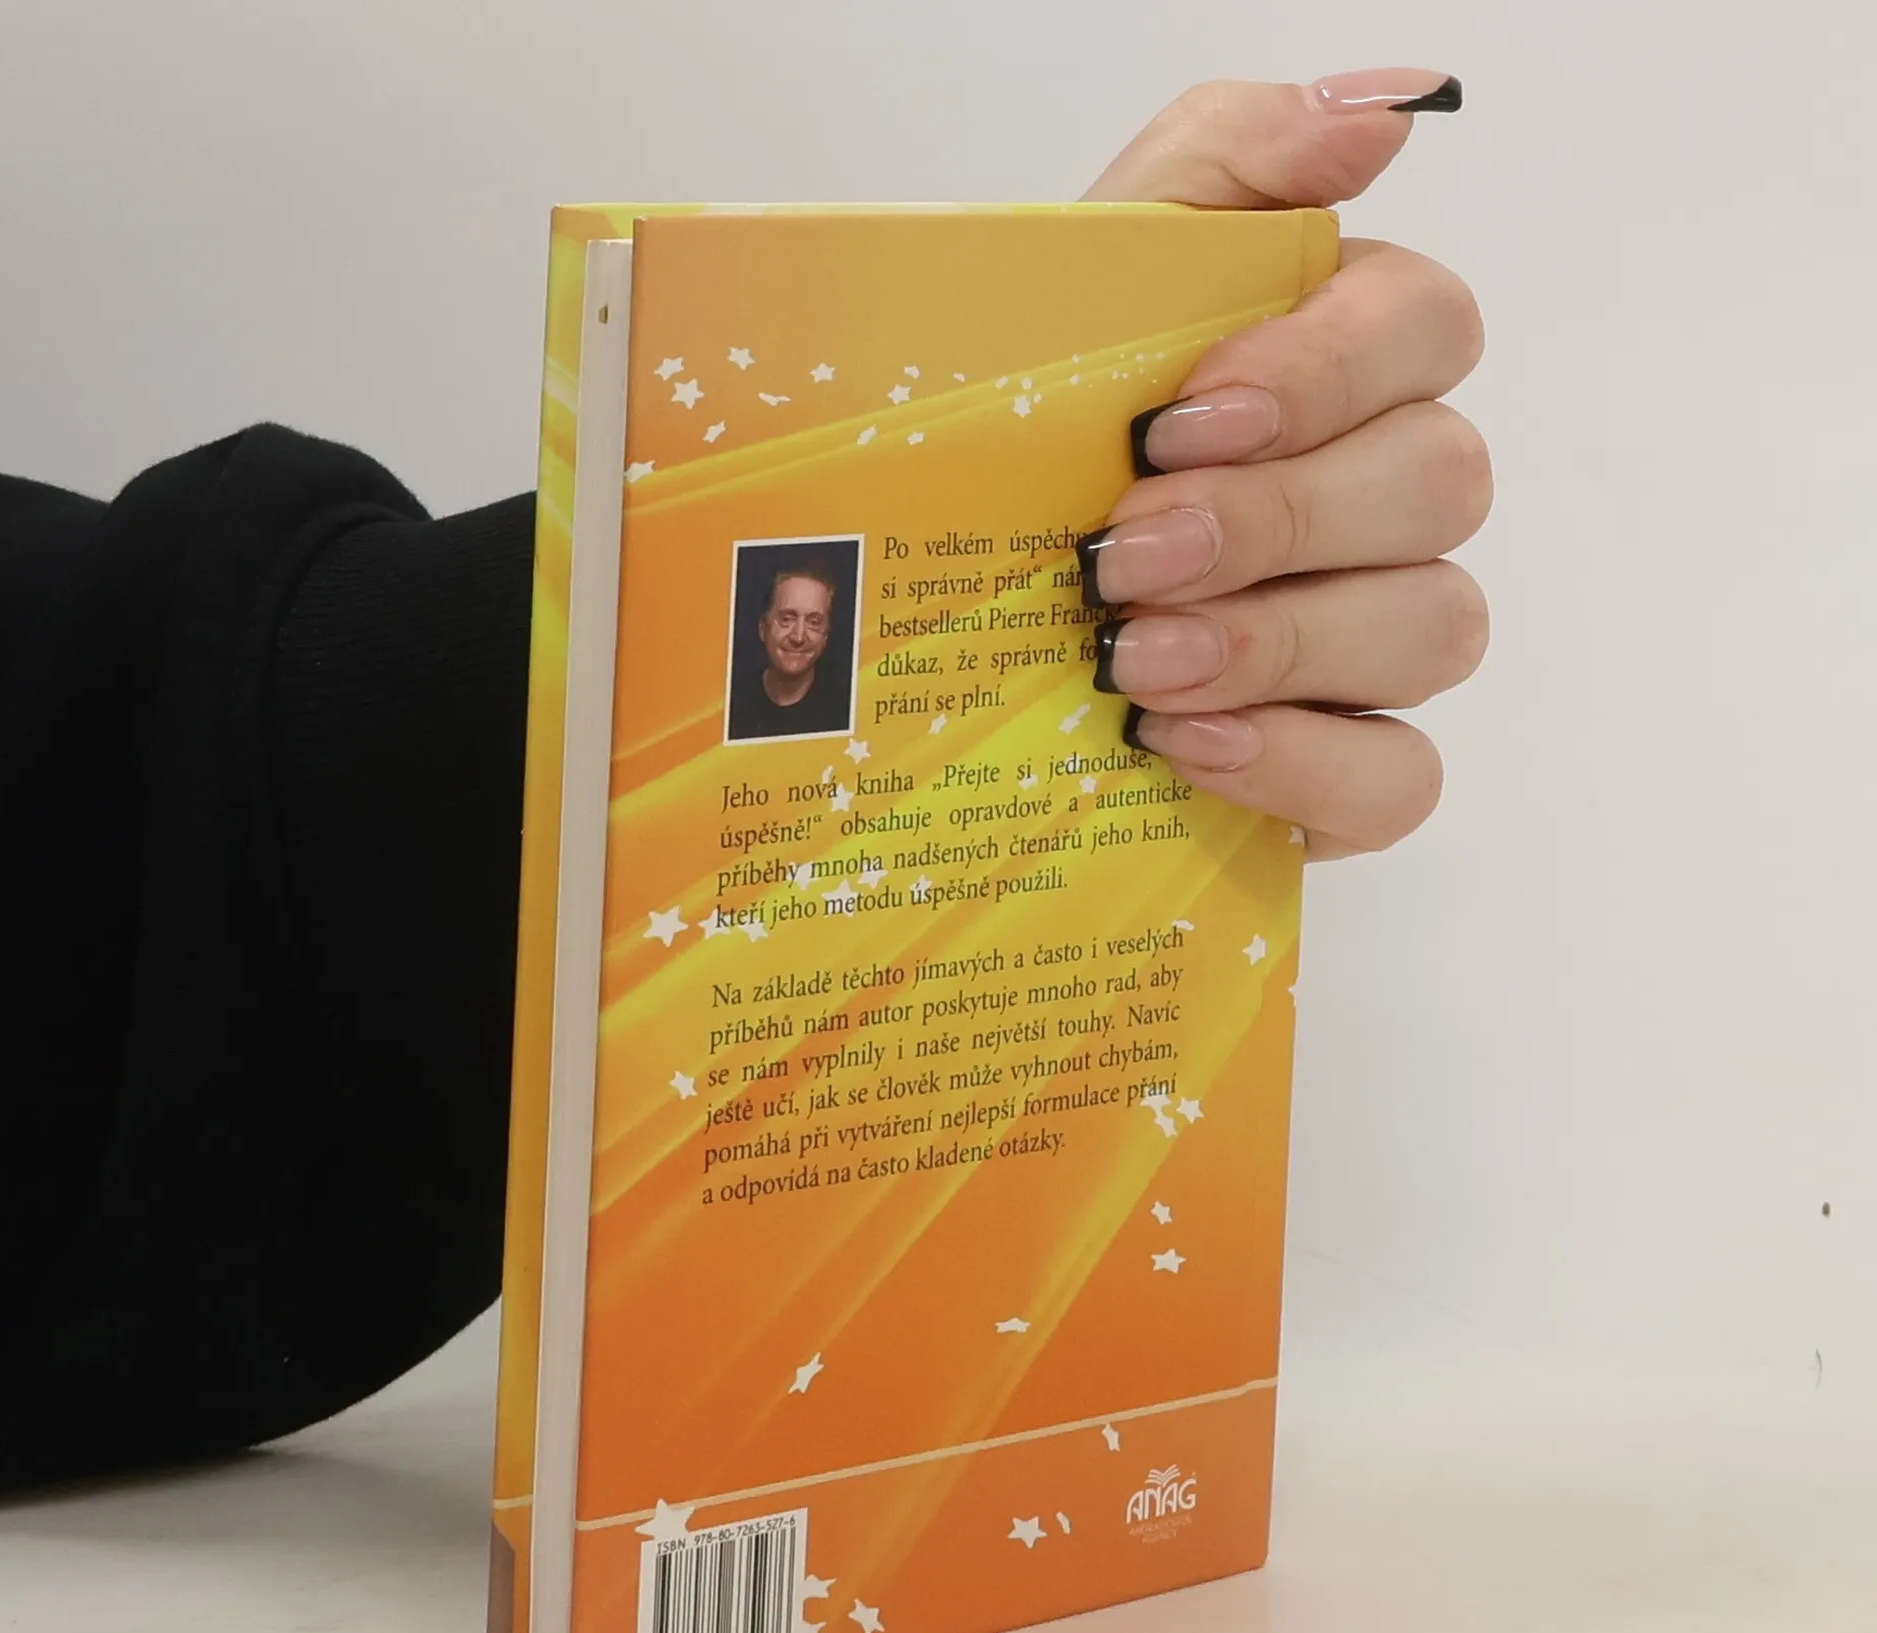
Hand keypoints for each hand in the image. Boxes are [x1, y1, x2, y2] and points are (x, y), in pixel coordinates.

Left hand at [1081, 71, 1488, 859]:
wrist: (931, 630)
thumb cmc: (1016, 453)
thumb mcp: (1075, 284)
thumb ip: (1220, 168)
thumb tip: (1380, 113)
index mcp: (1333, 364)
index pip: (1428, 325)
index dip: (1327, 370)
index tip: (1182, 422)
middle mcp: (1381, 496)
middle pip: (1443, 480)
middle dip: (1278, 518)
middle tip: (1129, 556)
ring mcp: (1378, 639)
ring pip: (1440, 626)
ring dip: (1282, 642)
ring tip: (1136, 662)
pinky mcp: (1350, 769)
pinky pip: (1403, 777)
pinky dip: (1302, 762)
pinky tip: (1187, 745)